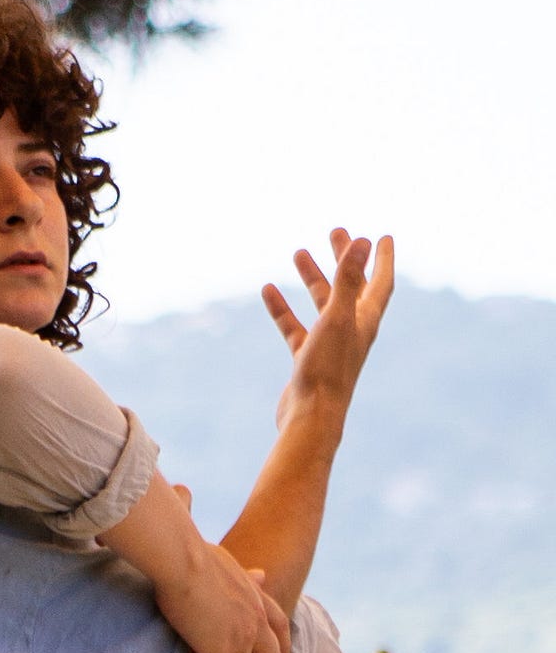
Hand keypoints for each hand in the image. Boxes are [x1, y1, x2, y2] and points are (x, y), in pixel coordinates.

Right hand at [155, 499, 290, 652]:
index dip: (282, 648)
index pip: (279, 627)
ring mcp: (241, 636)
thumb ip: (245, 575)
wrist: (179, 557)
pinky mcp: (220, 650)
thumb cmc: (190, 553)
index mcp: (258, 596)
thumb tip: (263, 575)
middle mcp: (256, 619)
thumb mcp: (227, 562)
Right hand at [264, 229, 394, 430]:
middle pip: (351, 287)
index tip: (384, 237)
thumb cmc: (328, 370)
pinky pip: (294, 328)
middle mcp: (351, 332)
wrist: (310, 419)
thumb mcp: (336, 317)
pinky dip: (283, 309)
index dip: (383, 259)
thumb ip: (347, 278)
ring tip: (298, 253)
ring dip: (312, 279)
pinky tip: (268, 291)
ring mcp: (328, 347)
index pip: (380, 282)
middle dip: (345, 260)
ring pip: (322, 305)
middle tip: (336, 232)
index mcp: (365, 321)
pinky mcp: (307, 361)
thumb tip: (363, 240)